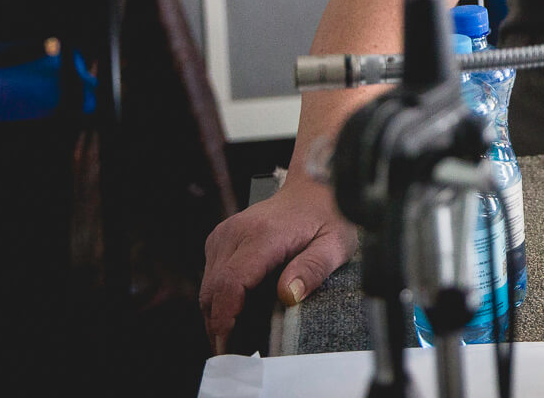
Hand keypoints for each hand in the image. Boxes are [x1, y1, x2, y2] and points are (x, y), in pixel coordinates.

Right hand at [200, 179, 357, 353]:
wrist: (313, 190)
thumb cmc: (327, 217)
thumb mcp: (335, 244)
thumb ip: (313, 269)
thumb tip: (288, 295)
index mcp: (263, 235)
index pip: (231, 283)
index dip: (226, 318)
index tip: (230, 345)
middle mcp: (236, 233)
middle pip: (213, 290)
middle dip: (220, 327)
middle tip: (238, 355)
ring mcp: (224, 236)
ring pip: (208, 288)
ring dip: (218, 317)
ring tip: (240, 341)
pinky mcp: (220, 241)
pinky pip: (212, 279)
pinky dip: (220, 301)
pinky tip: (239, 317)